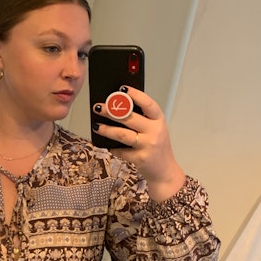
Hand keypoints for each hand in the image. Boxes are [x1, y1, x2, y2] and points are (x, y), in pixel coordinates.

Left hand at [92, 86, 185, 200]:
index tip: (122, 89)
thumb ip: (142, 119)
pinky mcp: (140, 159)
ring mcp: (148, 146)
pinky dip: (113, 148)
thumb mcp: (155, 130)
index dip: (135, 95)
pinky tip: (107, 144)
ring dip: (107, 129)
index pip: (148, 104)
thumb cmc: (157, 147)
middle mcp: (155, 131)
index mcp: (159, 120)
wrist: (164, 172)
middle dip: (112, 111)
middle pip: (130, 118)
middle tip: (98, 107)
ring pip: (122, 134)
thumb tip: (118, 106)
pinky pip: (121, 151)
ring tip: (97, 125)